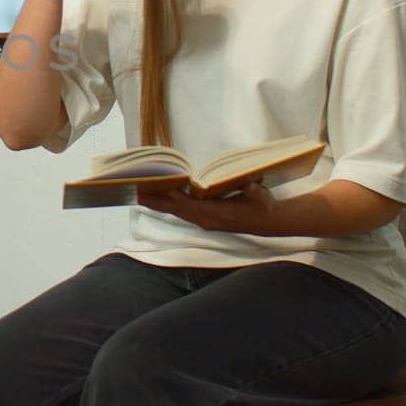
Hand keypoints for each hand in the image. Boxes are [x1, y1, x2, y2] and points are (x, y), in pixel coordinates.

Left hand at [137, 180, 276, 235]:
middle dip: (157, 201)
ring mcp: (205, 222)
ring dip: (159, 204)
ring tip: (140, 195)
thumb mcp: (260, 195)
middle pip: (177, 210)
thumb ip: (252, 190)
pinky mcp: (205, 220)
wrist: (269, 222)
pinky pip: (182, 213)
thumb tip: (247, 183)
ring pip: (177, 212)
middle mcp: (207, 220)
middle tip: (136, 193)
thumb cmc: (264, 205)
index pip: (193, 205)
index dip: (177, 197)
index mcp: (218, 215)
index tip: (161, 189)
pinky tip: (159, 200)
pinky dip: (169, 206)